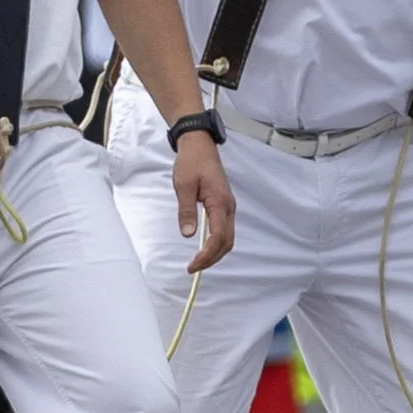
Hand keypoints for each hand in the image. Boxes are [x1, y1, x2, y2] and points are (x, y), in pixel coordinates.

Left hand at [172, 130, 237, 273]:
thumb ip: (186, 211)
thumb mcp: (184, 186)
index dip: (207, 255)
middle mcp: (228, 207)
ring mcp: (227, 206)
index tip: (193, 265)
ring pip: (227, 237)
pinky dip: (216, 242)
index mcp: (220, 202)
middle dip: (212, 259)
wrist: (199, 144)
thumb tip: (188, 234)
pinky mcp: (223, 204)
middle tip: (193, 268)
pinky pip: (224, 229)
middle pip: (227, 242)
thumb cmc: (192, 162)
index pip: (218, 237)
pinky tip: (204, 246)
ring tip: (198, 261)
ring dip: (215, 252)